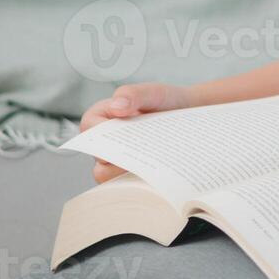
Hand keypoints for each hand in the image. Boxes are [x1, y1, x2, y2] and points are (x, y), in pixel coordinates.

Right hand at [78, 82, 196, 182]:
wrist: (190, 114)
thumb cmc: (165, 101)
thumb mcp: (152, 93)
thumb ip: (133, 94)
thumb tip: (117, 106)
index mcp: (101, 117)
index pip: (89, 128)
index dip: (101, 134)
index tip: (123, 135)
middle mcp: (105, 141)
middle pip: (98, 159)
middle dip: (117, 159)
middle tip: (142, 155)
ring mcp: (118, 160)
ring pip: (110, 178)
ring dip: (129, 174)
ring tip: (152, 166)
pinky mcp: (132, 174)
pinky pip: (129, 186)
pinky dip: (141, 183)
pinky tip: (158, 176)